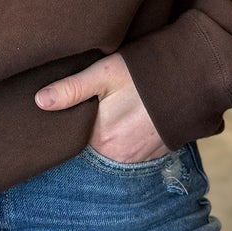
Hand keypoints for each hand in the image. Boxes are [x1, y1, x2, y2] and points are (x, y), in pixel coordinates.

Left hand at [35, 52, 172, 162]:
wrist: (192, 75)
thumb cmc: (144, 71)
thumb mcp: (104, 72)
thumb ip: (71, 89)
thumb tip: (39, 101)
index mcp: (102, 141)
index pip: (73, 144)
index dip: (67, 131)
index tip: (64, 119)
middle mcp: (120, 157)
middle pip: (92, 151)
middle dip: (86, 137)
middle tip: (88, 114)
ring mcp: (140, 159)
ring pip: (112, 154)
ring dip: (108, 141)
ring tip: (108, 118)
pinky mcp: (155, 154)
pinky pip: (131, 153)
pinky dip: (126, 142)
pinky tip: (127, 124)